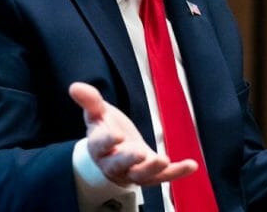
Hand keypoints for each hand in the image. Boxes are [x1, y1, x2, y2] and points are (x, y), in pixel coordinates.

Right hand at [68, 82, 197, 186]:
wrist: (113, 152)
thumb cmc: (105, 129)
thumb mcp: (97, 113)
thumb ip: (89, 101)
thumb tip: (74, 87)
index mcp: (98, 147)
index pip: (100, 146)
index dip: (107, 141)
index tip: (116, 135)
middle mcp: (113, 163)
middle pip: (119, 165)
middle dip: (129, 160)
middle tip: (140, 153)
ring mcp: (131, 172)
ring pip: (140, 175)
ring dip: (152, 170)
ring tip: (164, 159)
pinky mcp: (149, 176)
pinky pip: (163, 178)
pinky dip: (177, 173)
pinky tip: (192, 165)